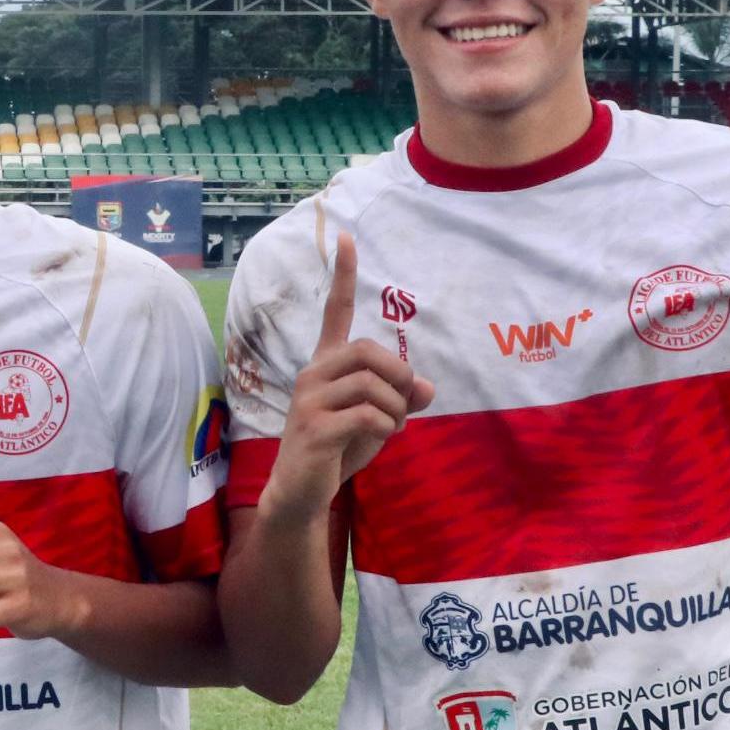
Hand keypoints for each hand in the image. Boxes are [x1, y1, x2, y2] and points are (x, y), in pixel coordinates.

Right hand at [257, 232, 433, 519]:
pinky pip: (369, 415)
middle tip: (405, 403)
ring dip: (396, 409)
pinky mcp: (313, 427)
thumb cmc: (339, 449)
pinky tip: (377, 440)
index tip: (346, 237)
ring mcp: (309, 400)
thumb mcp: (378, 419)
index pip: (335, 311)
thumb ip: (401, 398)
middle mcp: (312, 374)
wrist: (302, 492)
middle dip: (399, 376)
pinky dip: (386, 428)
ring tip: (390, 428)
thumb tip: (427, 387)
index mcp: (326, 365)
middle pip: (369, 351)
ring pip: (373, 384)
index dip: (344, 275)